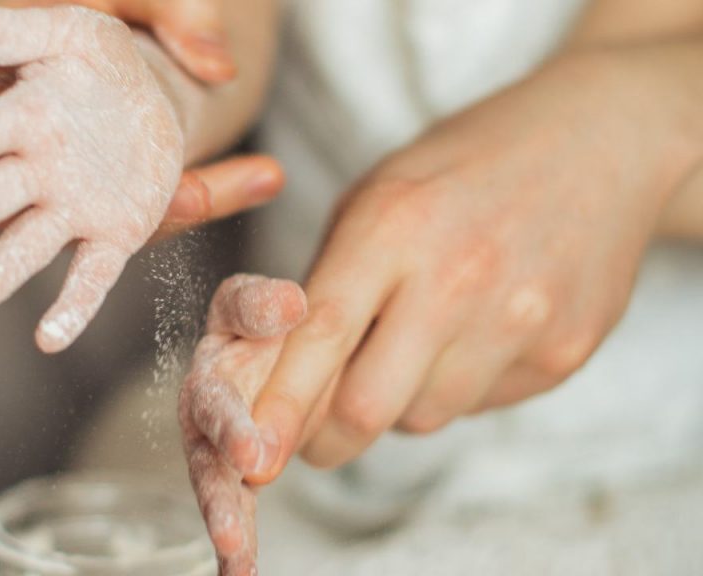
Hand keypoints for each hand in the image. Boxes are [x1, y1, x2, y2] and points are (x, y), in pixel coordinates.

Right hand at [0, 3, 217, 351]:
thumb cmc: (98, 65)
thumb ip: (8, 31)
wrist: (153, 101)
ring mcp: (73, 209)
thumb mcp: (65, 30)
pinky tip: (48, 339)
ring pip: (23, 250)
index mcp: (25, 117)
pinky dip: (74, 307)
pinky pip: (91, 276)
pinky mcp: (113, 237)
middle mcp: (39, 171)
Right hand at [180, 274, 306, 575]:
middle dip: (220, 488)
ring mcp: (218, 440)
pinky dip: (238, 542)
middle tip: (233, 527)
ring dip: (226, 521)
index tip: (252, 457)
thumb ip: (261, 304)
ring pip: (218, 483)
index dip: (232, 422)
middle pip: (208, 448)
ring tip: (237, 562)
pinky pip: (235, 505)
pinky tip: (242, 573)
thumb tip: (288, 303)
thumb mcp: (259, 301)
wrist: (265, 334)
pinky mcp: (233, 469)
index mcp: (214, 359)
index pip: (217, 394)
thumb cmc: (261, 317)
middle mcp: (206, 403)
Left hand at [249, 52, 691, 477]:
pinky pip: (479, 405)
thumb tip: (284, 376)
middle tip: (315, 436)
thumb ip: (330, 283)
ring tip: (415, 343)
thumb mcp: (376, 197)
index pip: (324, 334)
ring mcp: (521, 318)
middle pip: (369, 405)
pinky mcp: (566, 351)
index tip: (254, 458)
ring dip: (397, 402)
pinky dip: (455, 388)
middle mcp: (459, 277)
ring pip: (423, 416)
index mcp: (395, 226)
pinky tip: (473, 334)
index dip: (282, 404)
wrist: (599, 141)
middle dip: (327, 438)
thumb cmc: (462, 170)